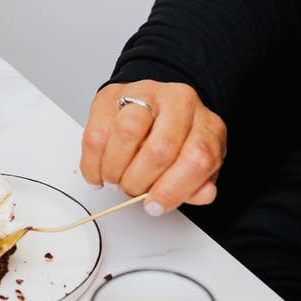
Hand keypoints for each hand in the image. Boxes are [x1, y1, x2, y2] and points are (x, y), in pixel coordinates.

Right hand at [80, 80, 226, 215]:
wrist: (155, 107)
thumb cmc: (177, 140)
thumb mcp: (198, 165)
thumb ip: (200, 184)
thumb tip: (202, 195)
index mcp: (207, 124)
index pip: (198, 157)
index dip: (174, 189)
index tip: (154, 205)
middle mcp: (179, 102)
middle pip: (159, 148)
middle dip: (139, 182)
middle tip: (132, 192)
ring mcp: (145, 94)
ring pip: (126, 133)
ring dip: (114, 169)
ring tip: (114, 181)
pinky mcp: (112, 96)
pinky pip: (96, 133)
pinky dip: (93, 163)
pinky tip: (99, 174)